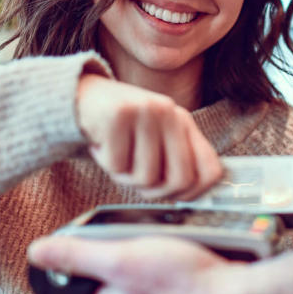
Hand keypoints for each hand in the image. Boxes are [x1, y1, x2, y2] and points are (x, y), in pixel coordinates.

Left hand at [27, 234, 246, 293]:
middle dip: (105, 271)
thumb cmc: (179, 280)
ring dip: (139, 266)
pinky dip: (170, 266)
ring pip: (141, 289)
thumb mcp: (119, 259)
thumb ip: (78, 256)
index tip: (64, 261)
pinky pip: (171, 283)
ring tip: (146, 237)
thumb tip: (35, 253)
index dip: (66, 283)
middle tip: (108, 243)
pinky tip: (181, 248)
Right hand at [74, 74, 223, 199]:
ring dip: (125, 177)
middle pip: (180, 180)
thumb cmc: (122, 127)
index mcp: (184, 122)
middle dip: (156, 192)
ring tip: (116, 157)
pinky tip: (100, 145)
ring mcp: (146, 113)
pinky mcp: (118, 116)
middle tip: (136, 181)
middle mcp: (170, 113)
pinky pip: (117, 166)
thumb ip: (175, 160)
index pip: (211, 169)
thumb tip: (191, 194)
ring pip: (145, 177)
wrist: (81, 97)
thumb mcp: (155, 137)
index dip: (194, 193)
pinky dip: (105, 163)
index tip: (174, 196)